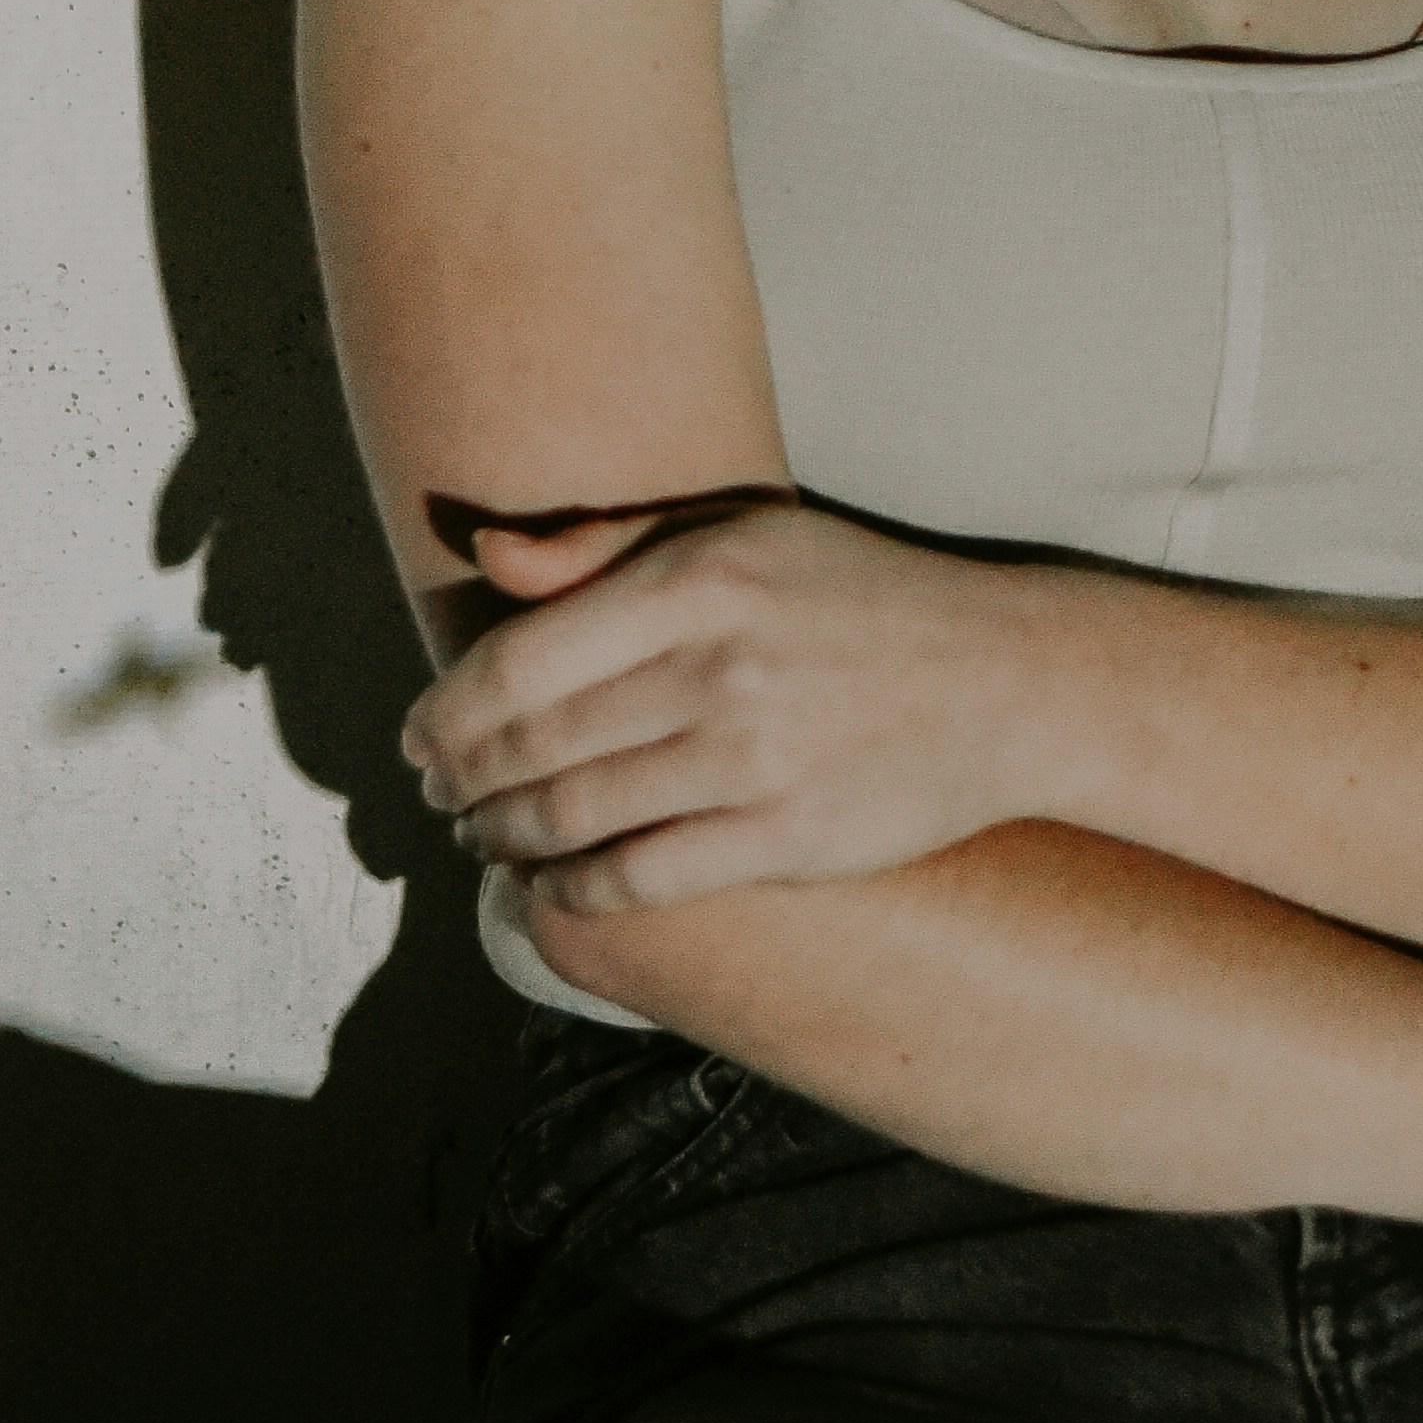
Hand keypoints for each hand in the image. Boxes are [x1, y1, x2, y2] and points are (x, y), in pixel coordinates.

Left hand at [401, 501, 1047, 910]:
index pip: (519, 663)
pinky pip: (641, 878)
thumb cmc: (859, 596)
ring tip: (483, 836)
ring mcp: (754, 759)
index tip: (418, 739)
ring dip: (504, 837)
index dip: (444, 714)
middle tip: (439, 797)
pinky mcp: (786, 837)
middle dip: (461, 782)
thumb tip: (489, 558)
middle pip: (534, 746)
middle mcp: (719, 668)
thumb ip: (608, 545)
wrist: (1004, 680)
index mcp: (697, 581)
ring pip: (574, 817)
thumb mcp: (742, 534)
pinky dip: (574, 889)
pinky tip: (551, 883)